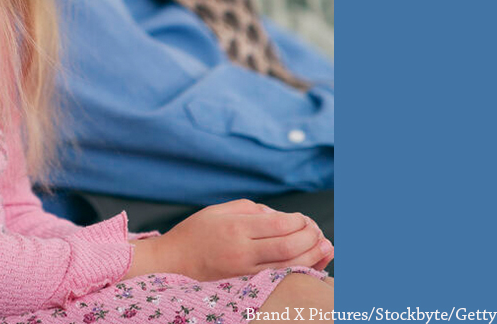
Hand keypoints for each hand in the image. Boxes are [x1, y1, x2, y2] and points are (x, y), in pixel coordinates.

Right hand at [127, 199, 332, 280]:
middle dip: (311, 238)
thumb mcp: (218, 211)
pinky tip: (311, 265)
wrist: (171, 264)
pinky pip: (279, 280)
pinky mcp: (245, 286)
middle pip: (290, 246)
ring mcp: (244, 272)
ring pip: (289, 266)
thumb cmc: (194, 234)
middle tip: (319, 232)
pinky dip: (300, 272)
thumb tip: (279, 215)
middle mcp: (242, 250)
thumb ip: (250, 208)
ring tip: (326, 247)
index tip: (304, 219)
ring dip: (313, 257)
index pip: (281, 224)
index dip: (300, 221)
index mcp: (236, 227)